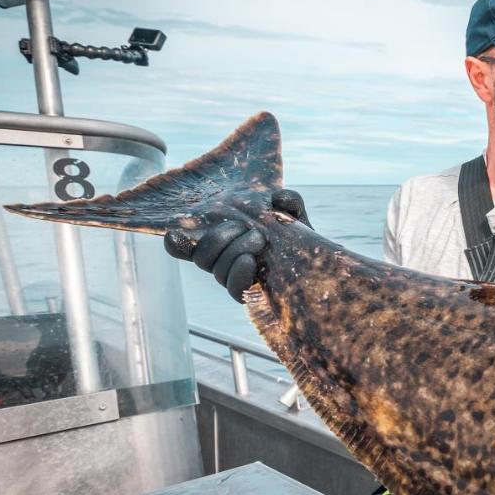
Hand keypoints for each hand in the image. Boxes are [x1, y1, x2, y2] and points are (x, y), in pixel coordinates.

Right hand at [163, 189, 308, 302]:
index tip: (175, 234)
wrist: (319, 267)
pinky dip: (239, 274)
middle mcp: (225, 262)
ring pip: (216, 271)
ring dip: (235, 251)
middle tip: (248, 229)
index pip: (189, 246)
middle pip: (201, 256)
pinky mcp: (252, 296)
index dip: (176, 244)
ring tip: (259, 240)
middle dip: (219, 238)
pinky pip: (234, 290)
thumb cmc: (299, 239)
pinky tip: (251, 261)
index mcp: (225, 242)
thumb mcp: (295, 216)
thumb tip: (278, 197)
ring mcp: (236, 280)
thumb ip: (288, 202)